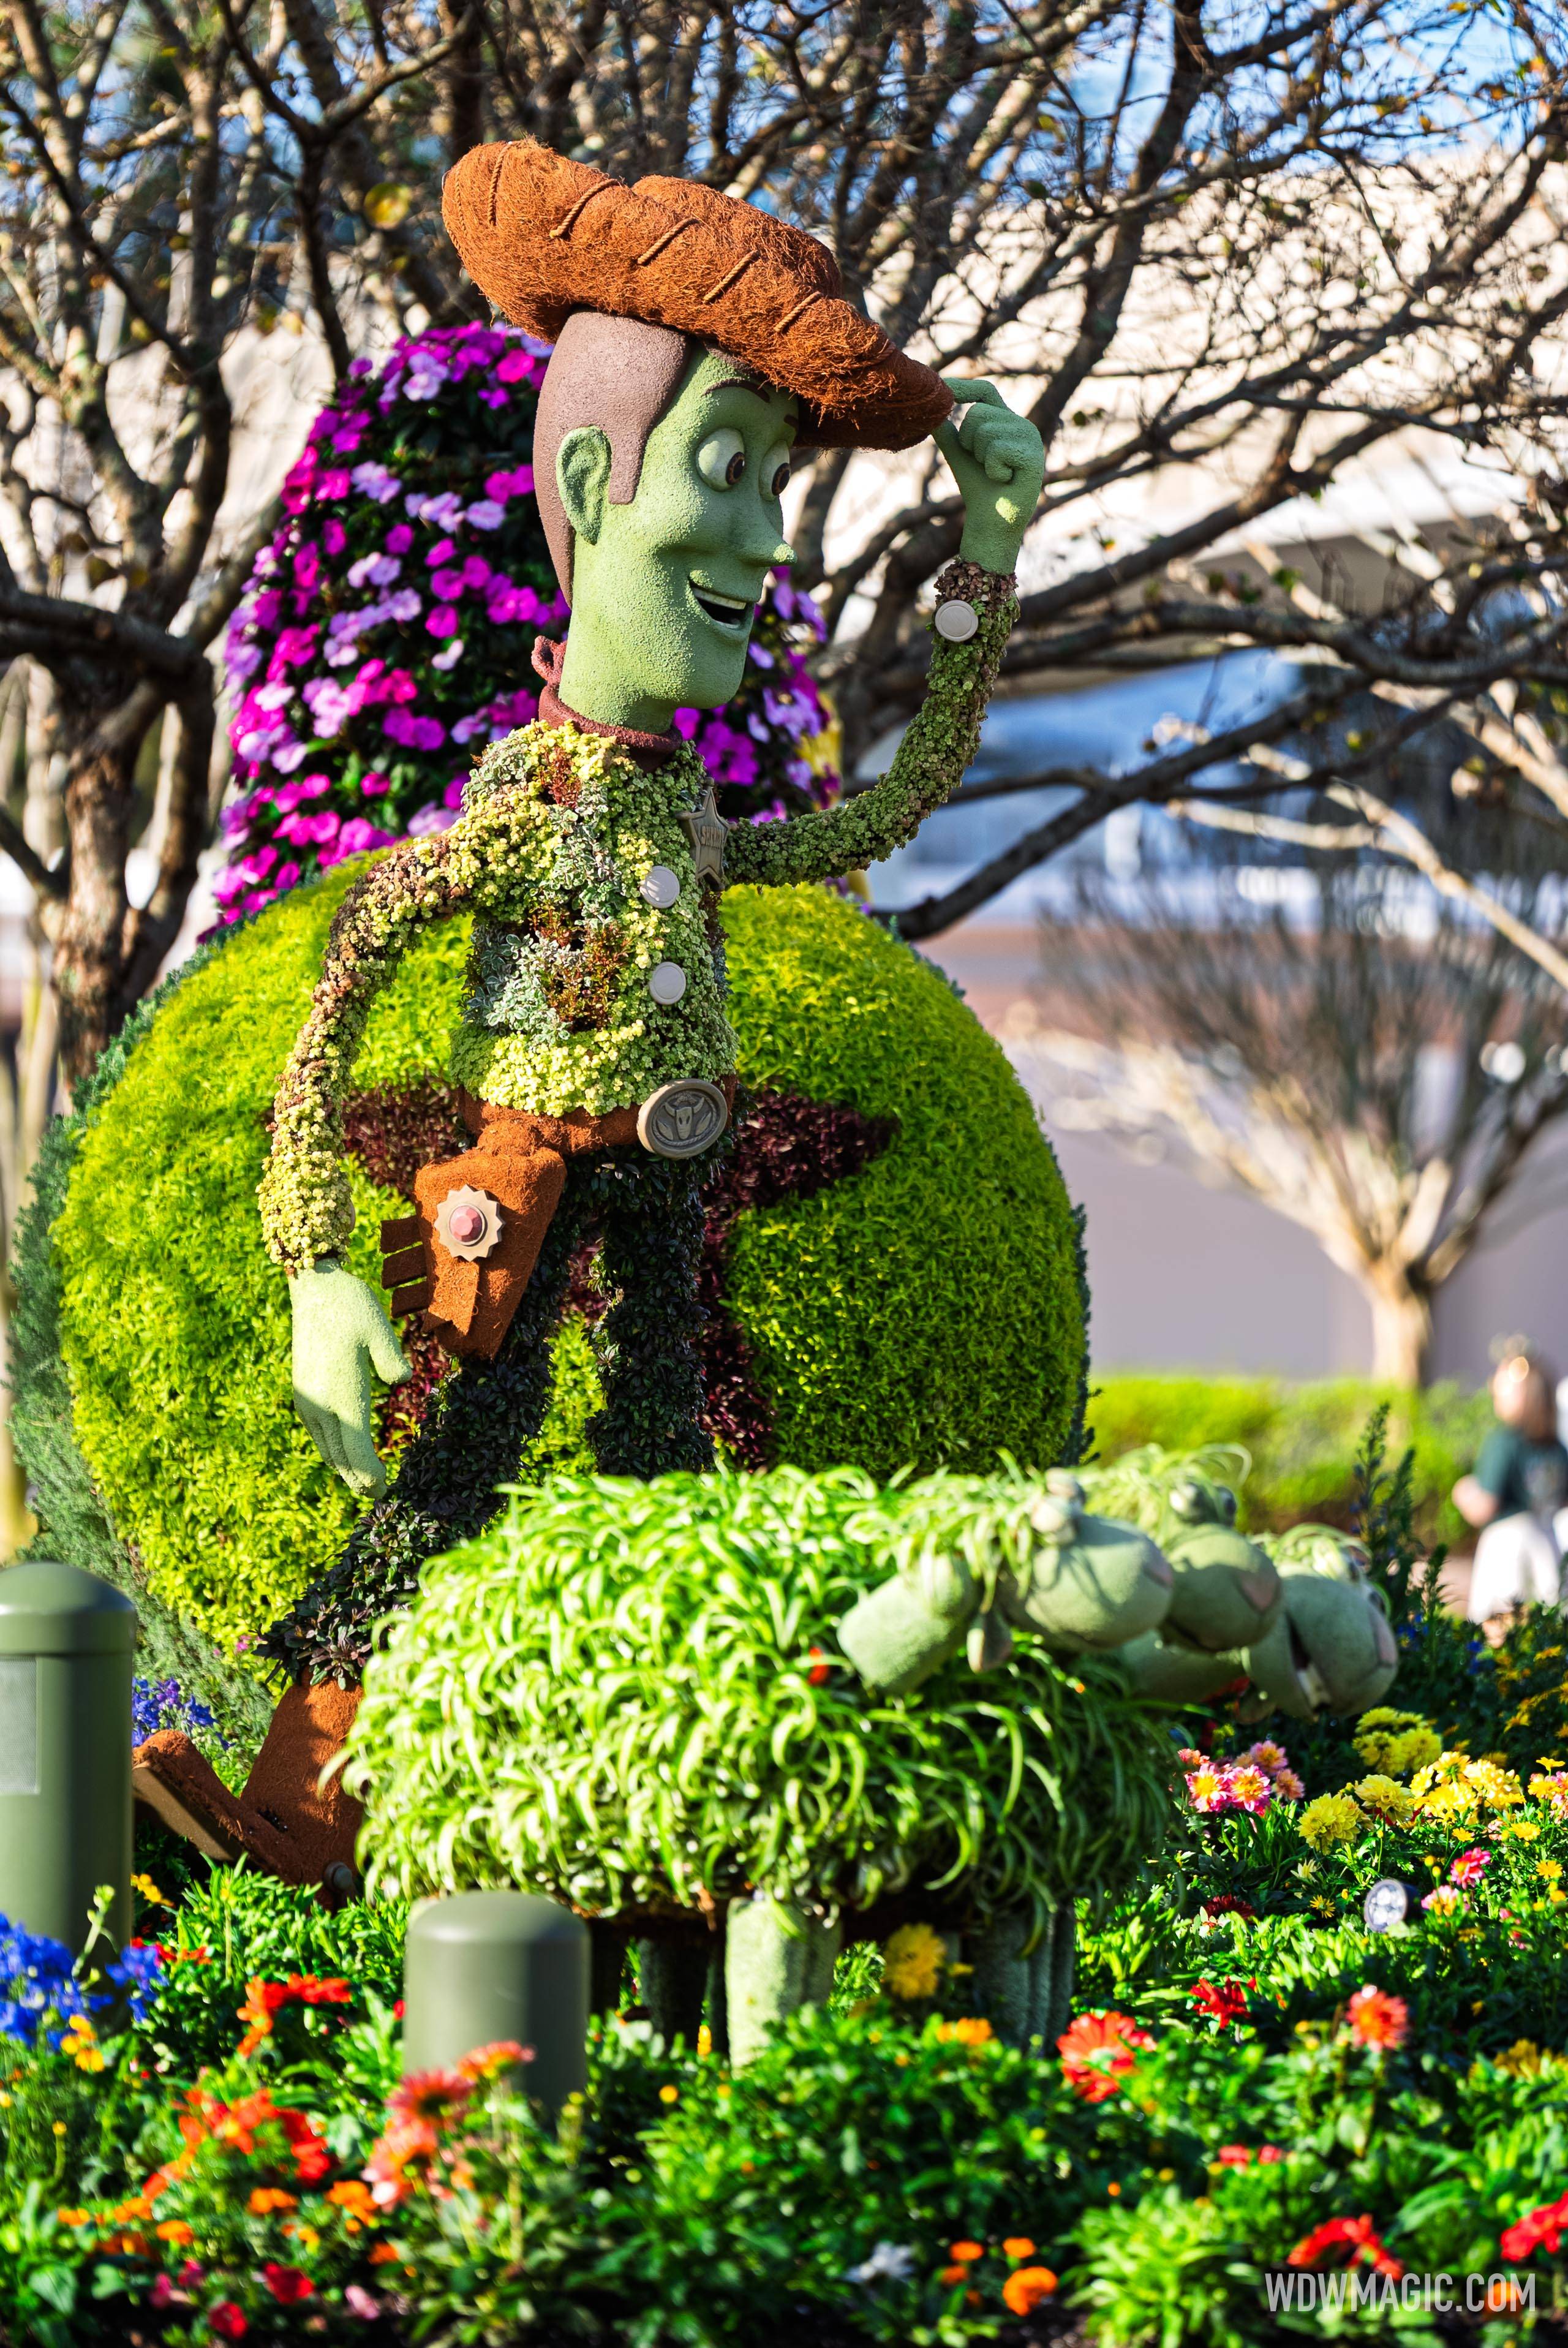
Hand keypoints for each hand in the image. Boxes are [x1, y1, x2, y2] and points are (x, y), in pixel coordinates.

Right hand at [289, 1257, 410, 1496]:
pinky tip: (346, 1451)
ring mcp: (308, 1401)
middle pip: (340, 1458)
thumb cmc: (353, 1308)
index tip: (385, 1491)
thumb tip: (402, 1381)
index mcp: (343, 1396)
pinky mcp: (303, 1394)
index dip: (370, 1476)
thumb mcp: (380, 1330)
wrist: (314, 1290)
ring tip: (365, 1482)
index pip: (357, 1452)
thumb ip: (392, 1361)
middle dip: (359, 1480)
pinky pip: (318, 1434)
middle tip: (379, 1495)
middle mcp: (321, 1405)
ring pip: (326, 1449)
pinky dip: (334, 1450)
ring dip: (345, 1468)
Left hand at [934, 378, 1044, 575]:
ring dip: (981, 458)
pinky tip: (1004, 481)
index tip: (943, 386)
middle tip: (982, 464)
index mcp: (1006, 421)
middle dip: (968, 442)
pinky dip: (993, 470)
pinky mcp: (1034, 457)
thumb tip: (929, 409)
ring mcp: (1031, 439)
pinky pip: (997, 450)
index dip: (964, 387)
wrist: (991, 522)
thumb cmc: (978, 488)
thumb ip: (947, 431)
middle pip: (978, 413)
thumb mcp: (958, 453)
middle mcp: (1021, 424)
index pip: (986, 392)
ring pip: (985, 431)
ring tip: (995, 473)